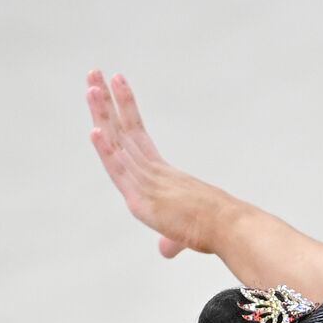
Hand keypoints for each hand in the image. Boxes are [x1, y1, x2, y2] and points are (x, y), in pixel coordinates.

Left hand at [86, 70, 236, 257]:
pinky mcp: (144, 197)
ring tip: (92, 83)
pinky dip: (107, 151)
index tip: (116, 82)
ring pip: (118, 142)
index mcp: (160, 174)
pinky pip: (122, 170)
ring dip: (103, 112)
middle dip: (107, 100)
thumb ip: (171, 240)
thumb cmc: (215, 229)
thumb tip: (164, 251)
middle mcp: (151, 172)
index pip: (136, 134)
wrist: (231, 228)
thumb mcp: (184, 233)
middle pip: (123, 129)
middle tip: (95, 71)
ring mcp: (147, 182)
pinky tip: (94, 129)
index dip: (125, 108)